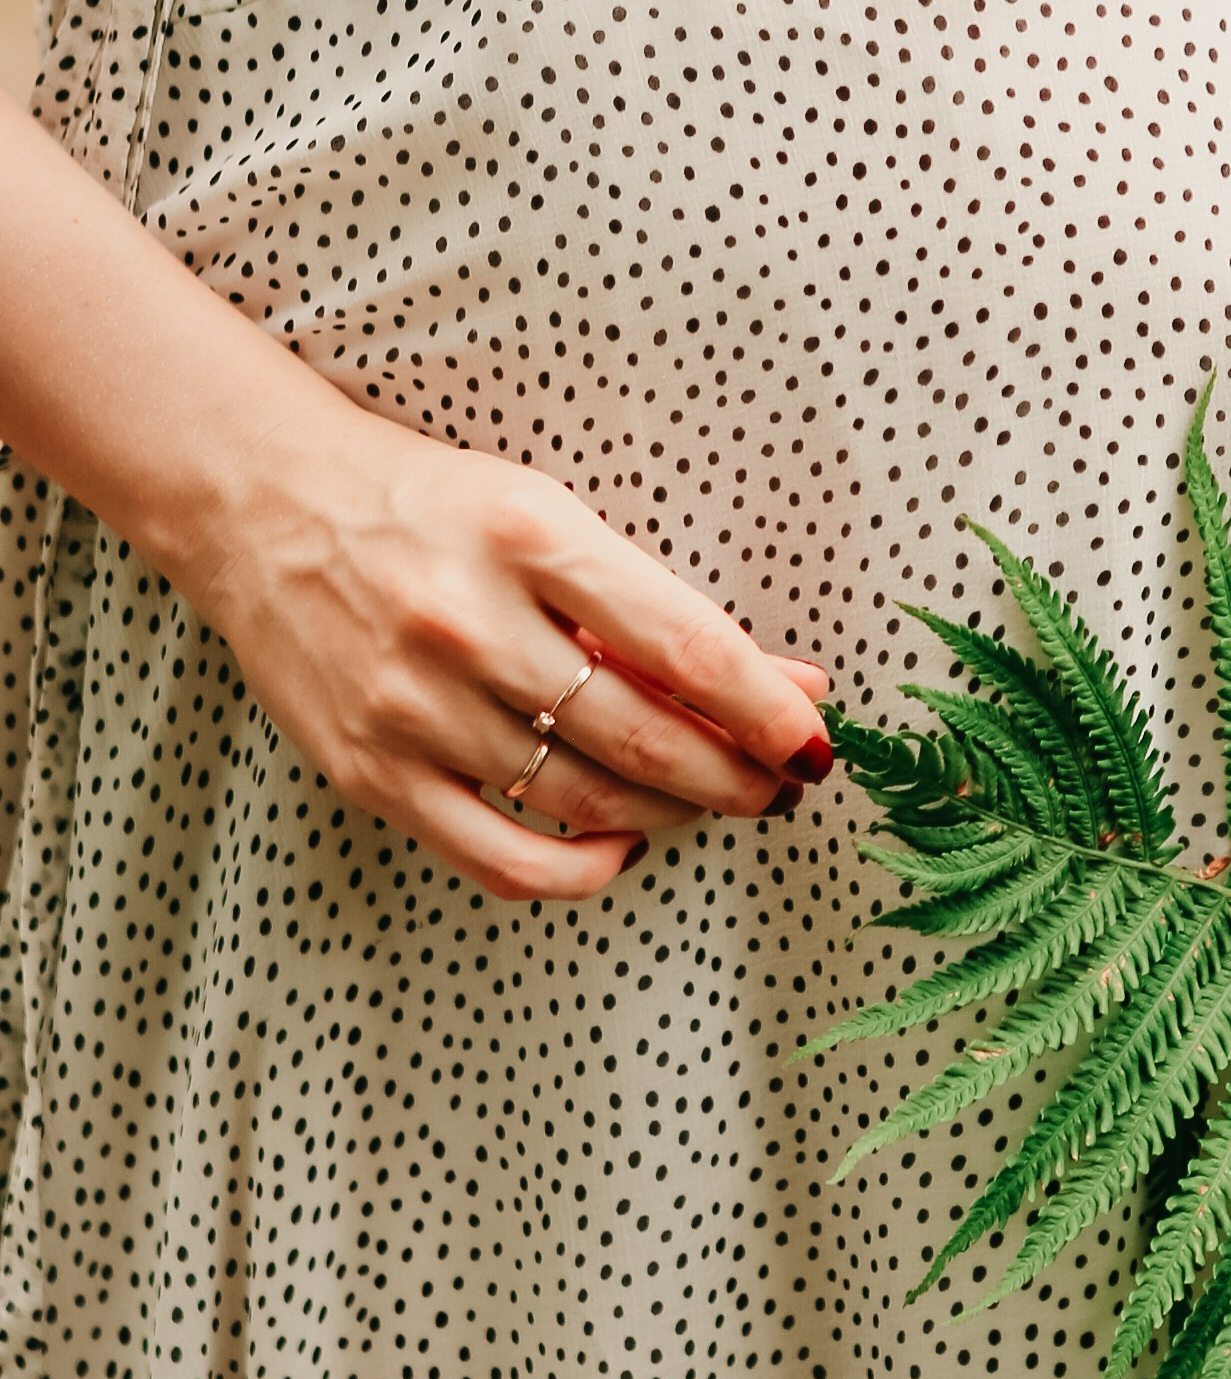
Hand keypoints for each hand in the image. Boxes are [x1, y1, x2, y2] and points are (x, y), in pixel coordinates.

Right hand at [181, 404, 830, 904]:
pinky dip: (580, 870)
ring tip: (710, 800)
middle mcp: (467, 623)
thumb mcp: (550, 520)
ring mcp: (412, 706)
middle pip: (644, 740)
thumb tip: (788, 688)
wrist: (267, 509)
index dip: (764, 710)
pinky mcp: (369, 771)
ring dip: (673, 817)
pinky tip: (620, 847)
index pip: (682, 647)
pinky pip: (501, 859)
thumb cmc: (432, 509)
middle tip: (778, 782)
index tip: (815, 740)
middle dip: (737, 777)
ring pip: (585, 804)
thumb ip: (659, 608)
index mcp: (529, 537)